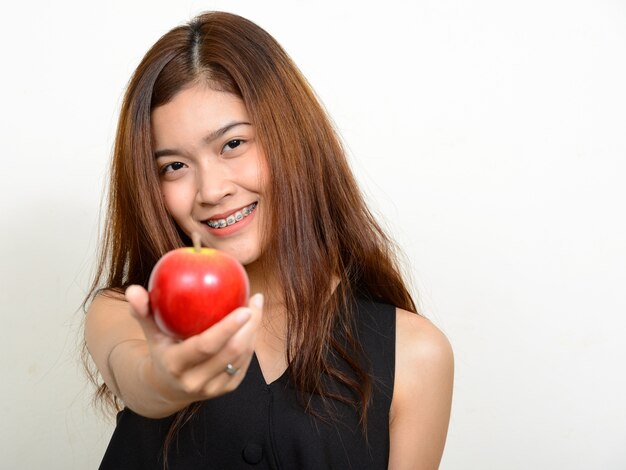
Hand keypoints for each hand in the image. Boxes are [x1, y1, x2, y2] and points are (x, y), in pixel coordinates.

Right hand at [125, 284, 262, 406]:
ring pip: (242, 357)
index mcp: (176, 365)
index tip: (243, 308)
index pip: (206, 347)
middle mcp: (195, 381)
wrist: (167, 387)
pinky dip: (251, 341)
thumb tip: (133, 289)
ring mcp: (213, 388)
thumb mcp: (150, 332)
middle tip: (255, 299)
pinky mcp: (227, 389)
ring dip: (254, 330)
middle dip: (250, 324)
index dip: (227, 328)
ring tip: (256, 305)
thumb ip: (142, 311)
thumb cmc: (161, 349)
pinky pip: (245, 363)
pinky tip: (253, 322)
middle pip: (231, 351)